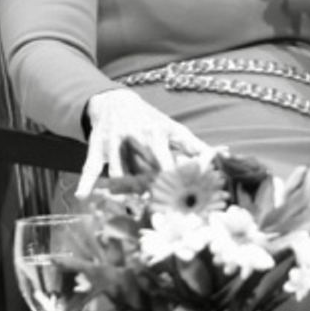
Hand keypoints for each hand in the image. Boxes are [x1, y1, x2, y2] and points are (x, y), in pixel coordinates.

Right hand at [76, 88, 212, 197]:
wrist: (114, 102)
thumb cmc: (150, 121)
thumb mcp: (172, 129)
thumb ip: (195, 145)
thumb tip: (226, 154)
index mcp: (158, 131)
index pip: (168, 154)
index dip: (176, 171)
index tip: (185, 188)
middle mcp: (136, 134)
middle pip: (145, 165)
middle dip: (152, 183)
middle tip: (160, 204)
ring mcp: (115, 141)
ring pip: (120, 170)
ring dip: (124, 190)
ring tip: (131, 208)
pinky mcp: (97, 147)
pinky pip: (91, 166)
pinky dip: (86, 181)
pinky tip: (83, 196)